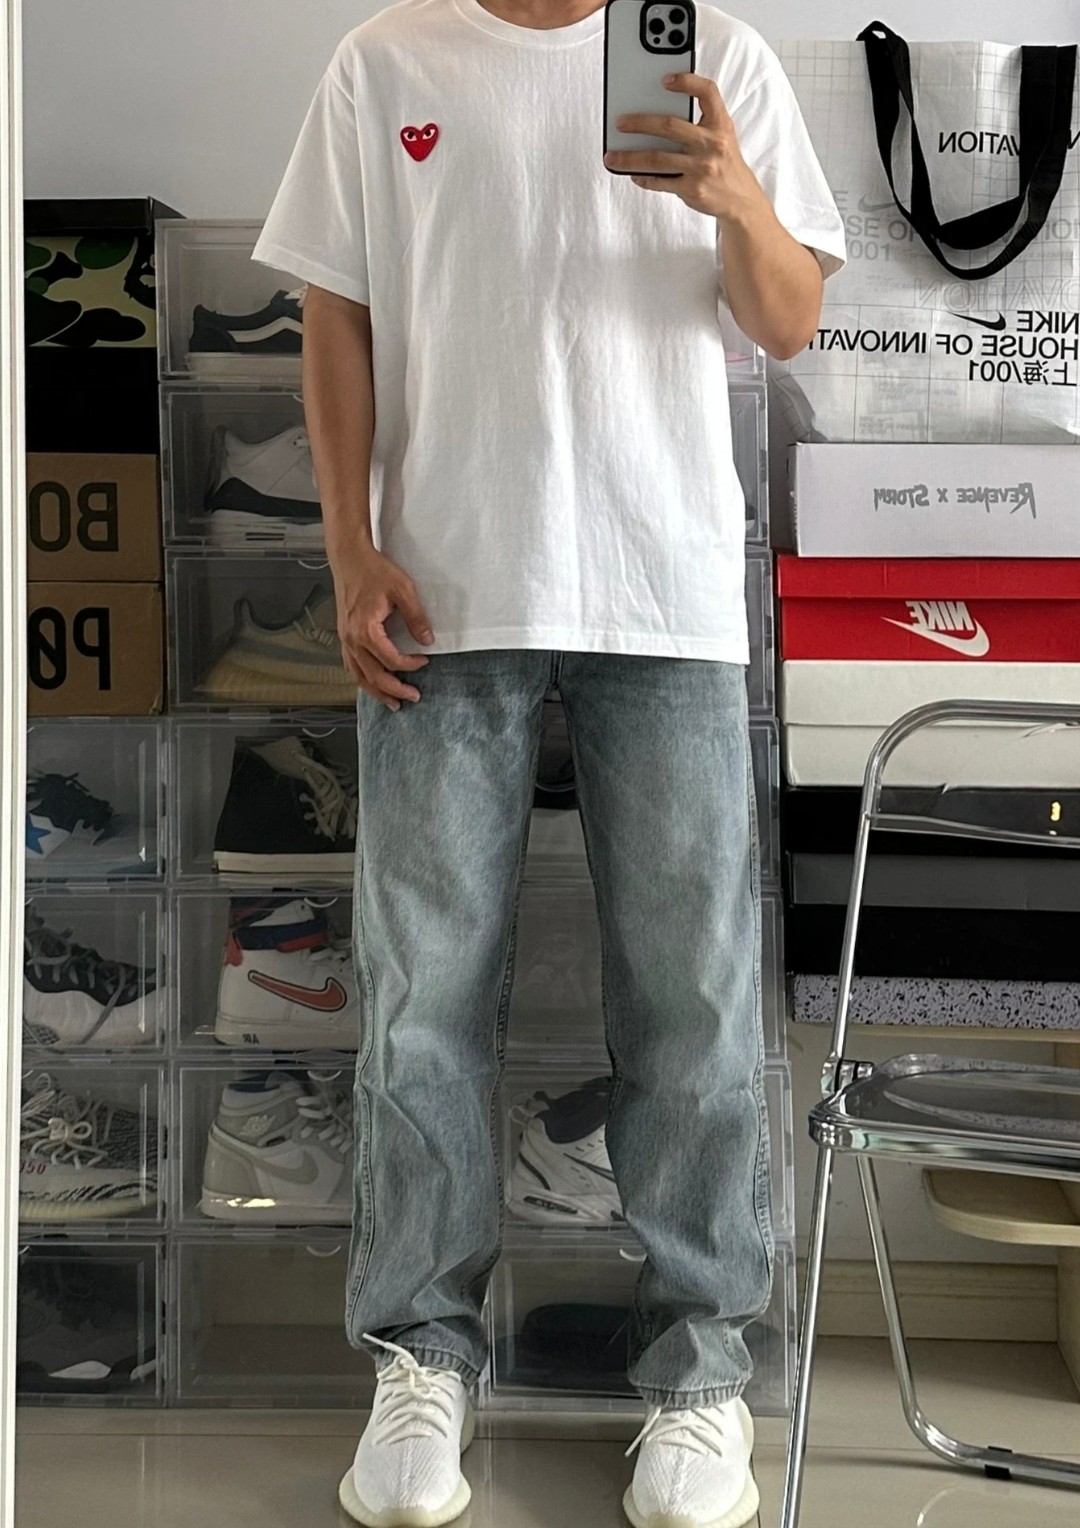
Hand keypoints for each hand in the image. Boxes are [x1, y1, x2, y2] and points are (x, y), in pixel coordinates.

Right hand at [331, 544, 433, 711]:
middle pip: (374, 676)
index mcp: (366, 630)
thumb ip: (416, 617)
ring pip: (359, 676)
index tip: (425, 660)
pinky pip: (350, 665)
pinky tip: (371, 684)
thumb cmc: (373, 570)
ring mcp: (345, 639)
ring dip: (376, 691)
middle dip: (395, 690)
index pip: (391, 660)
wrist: (349, 557)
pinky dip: (362, 679)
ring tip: (392, 703)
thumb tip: (427, 640)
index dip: (411, 665)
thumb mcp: (403, 590)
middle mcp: (352, 639)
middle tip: (413, 697)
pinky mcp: (343, 635)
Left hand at [603, 72, 764, 223]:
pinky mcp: (692, 189)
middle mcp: (713, 143)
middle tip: (620, 122)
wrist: (741, 199)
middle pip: (669, 126)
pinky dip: (643, 178)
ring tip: (611, 156)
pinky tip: (632, 174)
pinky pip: (660, 182)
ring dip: (630, 157)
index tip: (665, 79)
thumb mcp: (722, 134)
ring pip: (658, 158)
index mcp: (721, 123)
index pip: (708, 92)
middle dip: (640, 123)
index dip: (687, 81)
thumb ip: (699, 119)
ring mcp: (702, 168)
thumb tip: (655, 111)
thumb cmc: (724, 160)